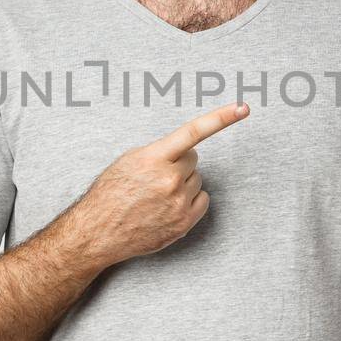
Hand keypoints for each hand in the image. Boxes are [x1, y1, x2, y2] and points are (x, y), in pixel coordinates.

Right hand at [70, 100, 249, 267]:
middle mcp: (169, 180)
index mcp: (153, 158)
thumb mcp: (129, 161)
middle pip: (193, 158)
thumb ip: (159, 152)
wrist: (98, 232)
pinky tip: (169, 206)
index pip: (193, 132)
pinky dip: (190, 200)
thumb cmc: (110, 193)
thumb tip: (182, 151)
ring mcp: (178, 203)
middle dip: (179, 163)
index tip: (242, 108)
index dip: (221, 118)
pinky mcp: (184, 222)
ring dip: (182, 183)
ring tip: (157, 195)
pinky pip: (202, 199)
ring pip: (197, 179)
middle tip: (155, 176)